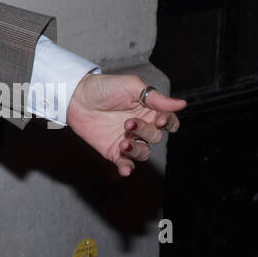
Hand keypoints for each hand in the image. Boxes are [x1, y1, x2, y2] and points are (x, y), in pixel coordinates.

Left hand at [65, 73, 185, 176]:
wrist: (75, 96)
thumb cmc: (103, 87)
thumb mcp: (131, 86)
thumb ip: (156, 98)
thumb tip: (181, 104)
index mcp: (149, 110)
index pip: (169, 122)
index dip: (168, 123)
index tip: (160, 120)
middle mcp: (141, 127)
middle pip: (156, 137)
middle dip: (144, 131)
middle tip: (128, 123)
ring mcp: (128, 140)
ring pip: (143, 153)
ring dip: (137, 151)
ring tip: (123, 143)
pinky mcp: (113, 150)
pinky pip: (126, 163)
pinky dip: (127, 168)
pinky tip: (125, 169)